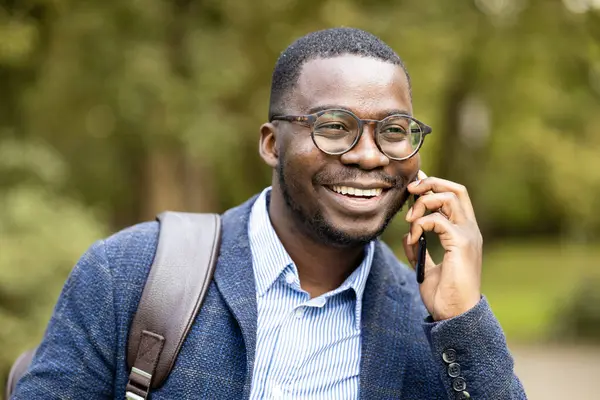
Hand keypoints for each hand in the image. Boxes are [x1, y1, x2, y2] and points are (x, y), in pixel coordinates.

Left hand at [403, 172, 482, 320]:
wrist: (455, 316)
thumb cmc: (444, 296)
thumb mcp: (427, 269)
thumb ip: (419, 251)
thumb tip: (408, 237)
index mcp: (464, 234)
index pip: (455, 197)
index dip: (434, 186)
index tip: (413, 186)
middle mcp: (470, 230)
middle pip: (455, 189)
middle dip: (430, 183)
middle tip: (409, 190)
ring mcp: (468, 235)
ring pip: (448, 197)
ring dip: (423, 203)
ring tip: (410, 220)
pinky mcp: (461, 244)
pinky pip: (438, 220)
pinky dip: (420, 224)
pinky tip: (413, 238)